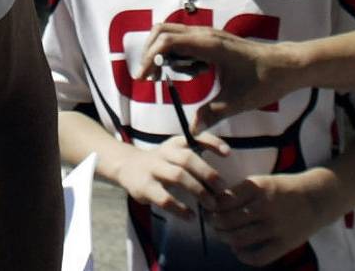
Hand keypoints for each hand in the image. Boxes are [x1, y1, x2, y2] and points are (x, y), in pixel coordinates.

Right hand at [103, 132, 231, 214]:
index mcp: (175, 143)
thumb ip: (196, 158)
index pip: (194, 137)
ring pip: (177, 176)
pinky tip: (191, 216)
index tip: (228, 153)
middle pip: (187, 158)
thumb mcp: (175, 152)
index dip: (212, 142)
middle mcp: (164, 152)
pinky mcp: (144, 187)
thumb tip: (224, 176)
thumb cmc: (161, 162)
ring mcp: (153, 169)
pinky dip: (180, 209)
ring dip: (197, 190)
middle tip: (222, 189)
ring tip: (211, 204)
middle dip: (207, 173)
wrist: (126, 166)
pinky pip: (164, 198)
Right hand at [133, 22, 293, 130]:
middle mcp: (206, 35)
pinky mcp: (212, 41)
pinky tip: (184, 74)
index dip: (150, 58)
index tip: (144, 80)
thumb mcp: (238, 102)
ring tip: (160, 77)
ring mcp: (209, 36)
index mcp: (209, 45)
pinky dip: (174, 53)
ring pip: (172, 33)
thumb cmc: (266, 81)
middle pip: (163, 30)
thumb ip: (212, 114)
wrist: (287, 66)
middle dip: (150, 52)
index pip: (168, 41)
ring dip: (161, 52)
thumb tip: (191, 131)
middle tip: (149, 78)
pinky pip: (184, 40)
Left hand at [206, 169, 329, 265]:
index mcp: (257, 187)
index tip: (208, 208)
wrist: (317, 198)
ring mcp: (275, 226)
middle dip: (214, 223)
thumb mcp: (262, 181)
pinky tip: (239, 250)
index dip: (211, 206)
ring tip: (224, 235)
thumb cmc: (283, 189)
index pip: (223, 200)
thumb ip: (240, 192)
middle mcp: (265, 206)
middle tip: (212, 223)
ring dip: (225, 239)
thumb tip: (214, 205)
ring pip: (238, 238)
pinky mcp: (285, 243)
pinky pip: (258, 257)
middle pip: (227, 220)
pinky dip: (243, 256)